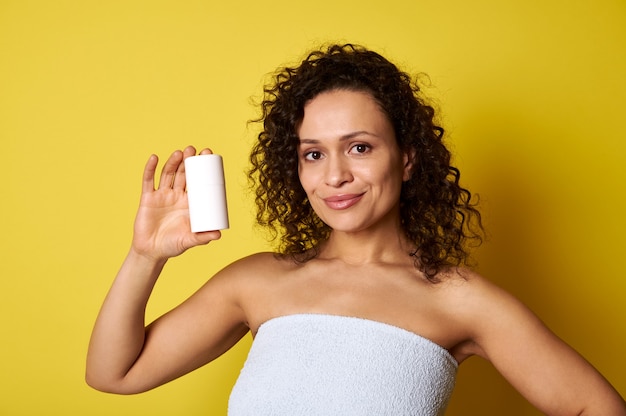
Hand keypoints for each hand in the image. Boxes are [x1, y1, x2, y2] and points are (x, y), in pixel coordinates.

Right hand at [131, 146, 220, 260]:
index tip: (208, 157)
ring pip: (167, 174)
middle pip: (183, 174)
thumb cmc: (173, 246)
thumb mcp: (190, 241)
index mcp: (190, 203)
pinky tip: (154, 158)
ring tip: (179, 153)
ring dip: (173, 162)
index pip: (198, 182)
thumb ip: (202, 238)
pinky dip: (150, 169)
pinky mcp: (148, 198)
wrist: (151, 252)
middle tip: (193, 150)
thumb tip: (219, 235)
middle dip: (188, 161)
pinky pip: (148, 181)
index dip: (202, 170)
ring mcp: (162, 196)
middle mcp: (176, 196)